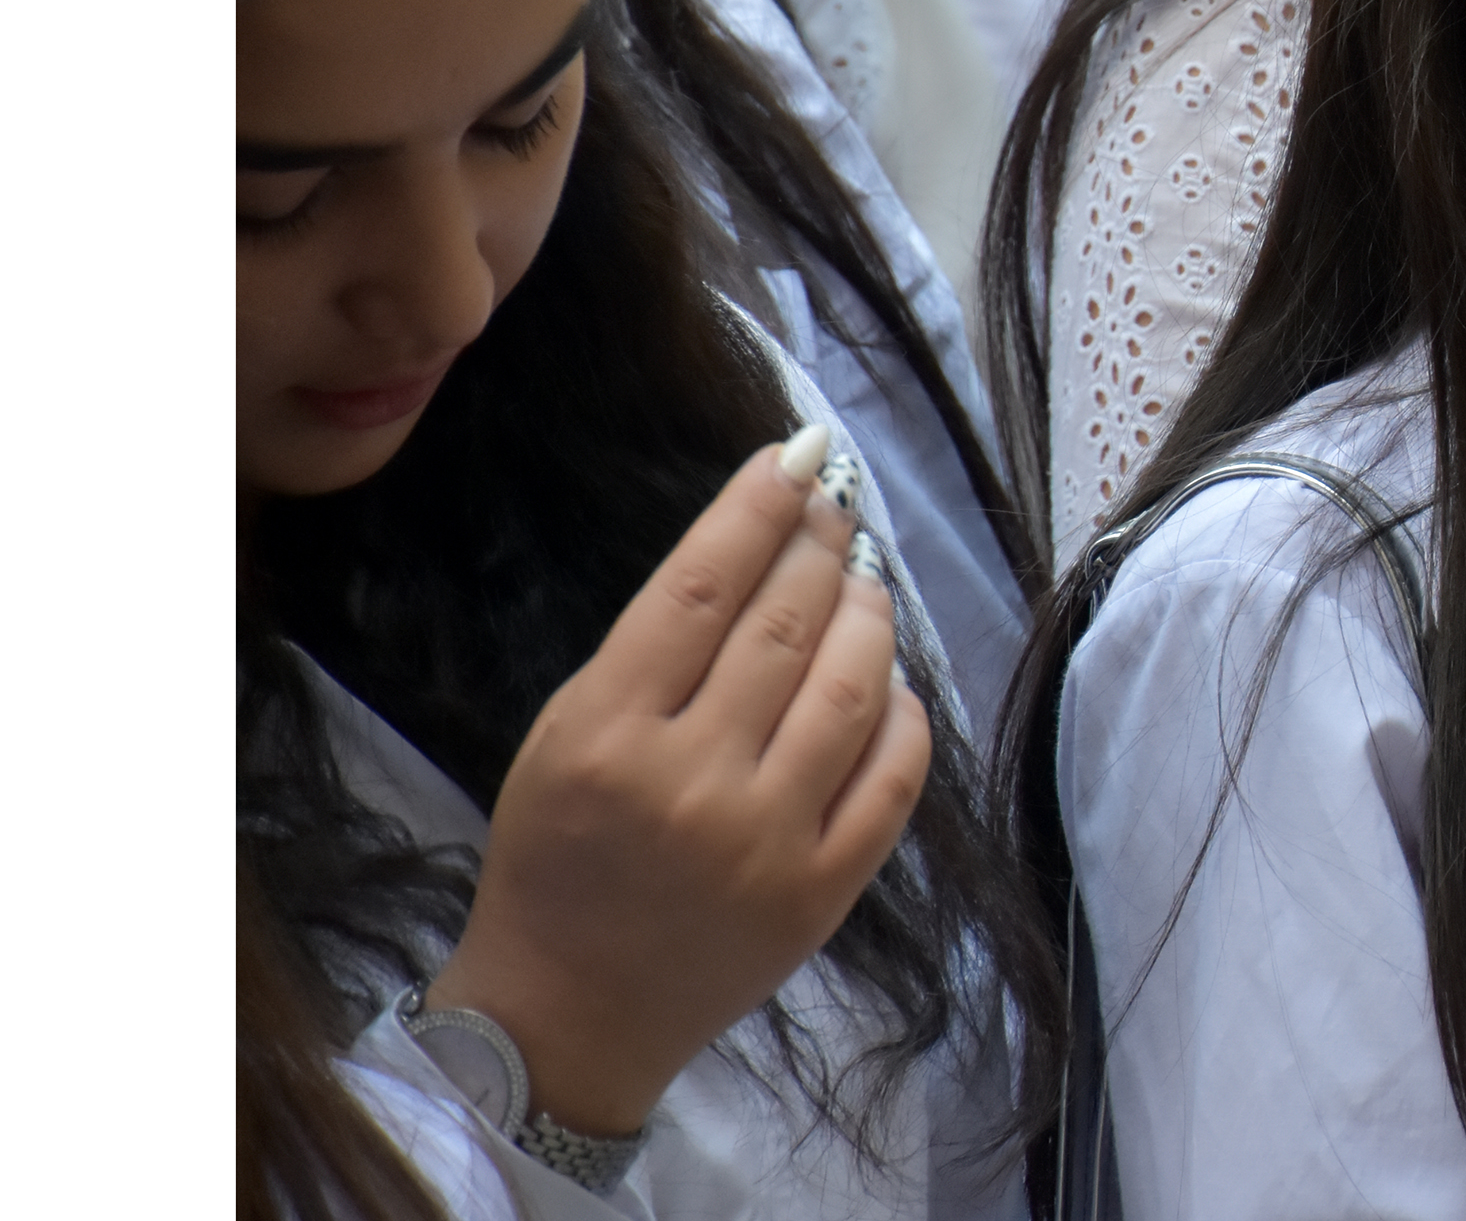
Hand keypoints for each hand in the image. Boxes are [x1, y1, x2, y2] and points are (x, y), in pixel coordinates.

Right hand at [426, 437, 931, 1135]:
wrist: (570, 1011)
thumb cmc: (559, 857)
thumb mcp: (564, 736)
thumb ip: (655, 650)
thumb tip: (760, 541)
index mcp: (607, 735)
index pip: (701, 588)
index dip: (758, 508)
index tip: (798, 454)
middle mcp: (691, 783)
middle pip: (785, 625)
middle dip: (823, 546)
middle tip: (838, 506)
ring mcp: (767, 841)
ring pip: (854, 687)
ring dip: (870, 615)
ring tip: (864, 579)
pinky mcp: (823, 893)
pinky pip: (895, 776)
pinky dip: (906, 712)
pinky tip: (892, 681)